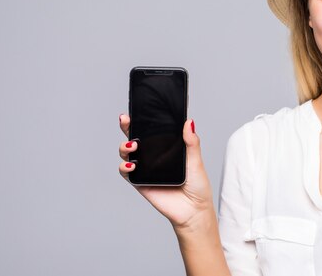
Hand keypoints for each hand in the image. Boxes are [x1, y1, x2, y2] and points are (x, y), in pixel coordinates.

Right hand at [118, 115, 213, 229]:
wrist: (193, 210)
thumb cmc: (197, 185)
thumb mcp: (196, 161)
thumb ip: (191, 142)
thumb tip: (189, 122)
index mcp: (166, 148)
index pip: (152, 131)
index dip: (142, 120)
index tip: (136, 111)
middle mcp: (153, 156)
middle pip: (135, 138)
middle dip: (127, 127)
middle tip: (126, 121)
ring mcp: (145, 169)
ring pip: (127, 153)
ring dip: (124, 146)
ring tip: (133, 146)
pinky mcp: (140, 182)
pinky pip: (126, 172)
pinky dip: (125, 166)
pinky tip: (132, 165)